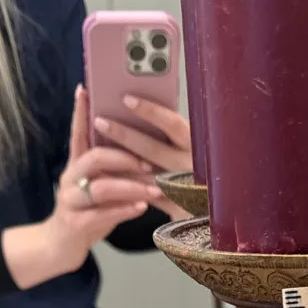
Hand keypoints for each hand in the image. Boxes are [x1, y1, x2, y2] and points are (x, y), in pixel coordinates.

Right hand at [2, 86, 160, 288]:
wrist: (61, 247)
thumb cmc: (87, 214)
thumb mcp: (98, 189)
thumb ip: (112, 172)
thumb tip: (142, 155)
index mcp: (76, 165)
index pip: (78, 133)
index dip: (81, 112)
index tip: (85, 89)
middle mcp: (70, 178)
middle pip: (95, 157)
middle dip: (124, 158)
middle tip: (148, 162)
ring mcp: (71, 201)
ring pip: (101, 187)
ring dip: (131, 187)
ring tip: (154, 190)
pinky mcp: (75, 223)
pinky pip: (101, 214)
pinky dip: (123, 210)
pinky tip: (141, 209)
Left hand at [94, 97, 193, 221]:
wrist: (212, 208)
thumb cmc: (196, 170)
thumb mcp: (188, 148)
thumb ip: (169, 133)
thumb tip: (131, 107)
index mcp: (196, 145)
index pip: (173, 123)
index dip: (150, 111)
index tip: (126, 99)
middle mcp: (192, 165)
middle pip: (153, 148)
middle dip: (124, 134)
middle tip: (99, 121)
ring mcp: (186, 189)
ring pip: (146, 174)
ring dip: (120, 163)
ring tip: (96, 152)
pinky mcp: (179, 209)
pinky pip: (147, 196)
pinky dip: (127, 186)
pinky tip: (109, 177)